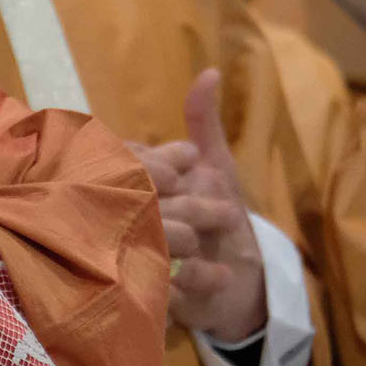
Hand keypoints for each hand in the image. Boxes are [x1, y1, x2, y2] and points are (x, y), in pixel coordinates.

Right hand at [129, 69, 266, 343]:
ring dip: (189, 241)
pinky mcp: (146, 295)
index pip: (133, 161)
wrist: (242, 279)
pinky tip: (218, 273)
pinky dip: (198, 277)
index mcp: (135, 182)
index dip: (164, 167)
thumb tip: (209, 71)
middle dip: (187, 207)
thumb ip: (203, 122)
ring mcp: (130, 255)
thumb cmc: (222, 217)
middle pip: (142, 201)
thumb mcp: (216, 166)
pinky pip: (163, 282)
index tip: (191, 174)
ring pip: (148, 240)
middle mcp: (124, 215)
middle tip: (222, 212)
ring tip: (213, 244)